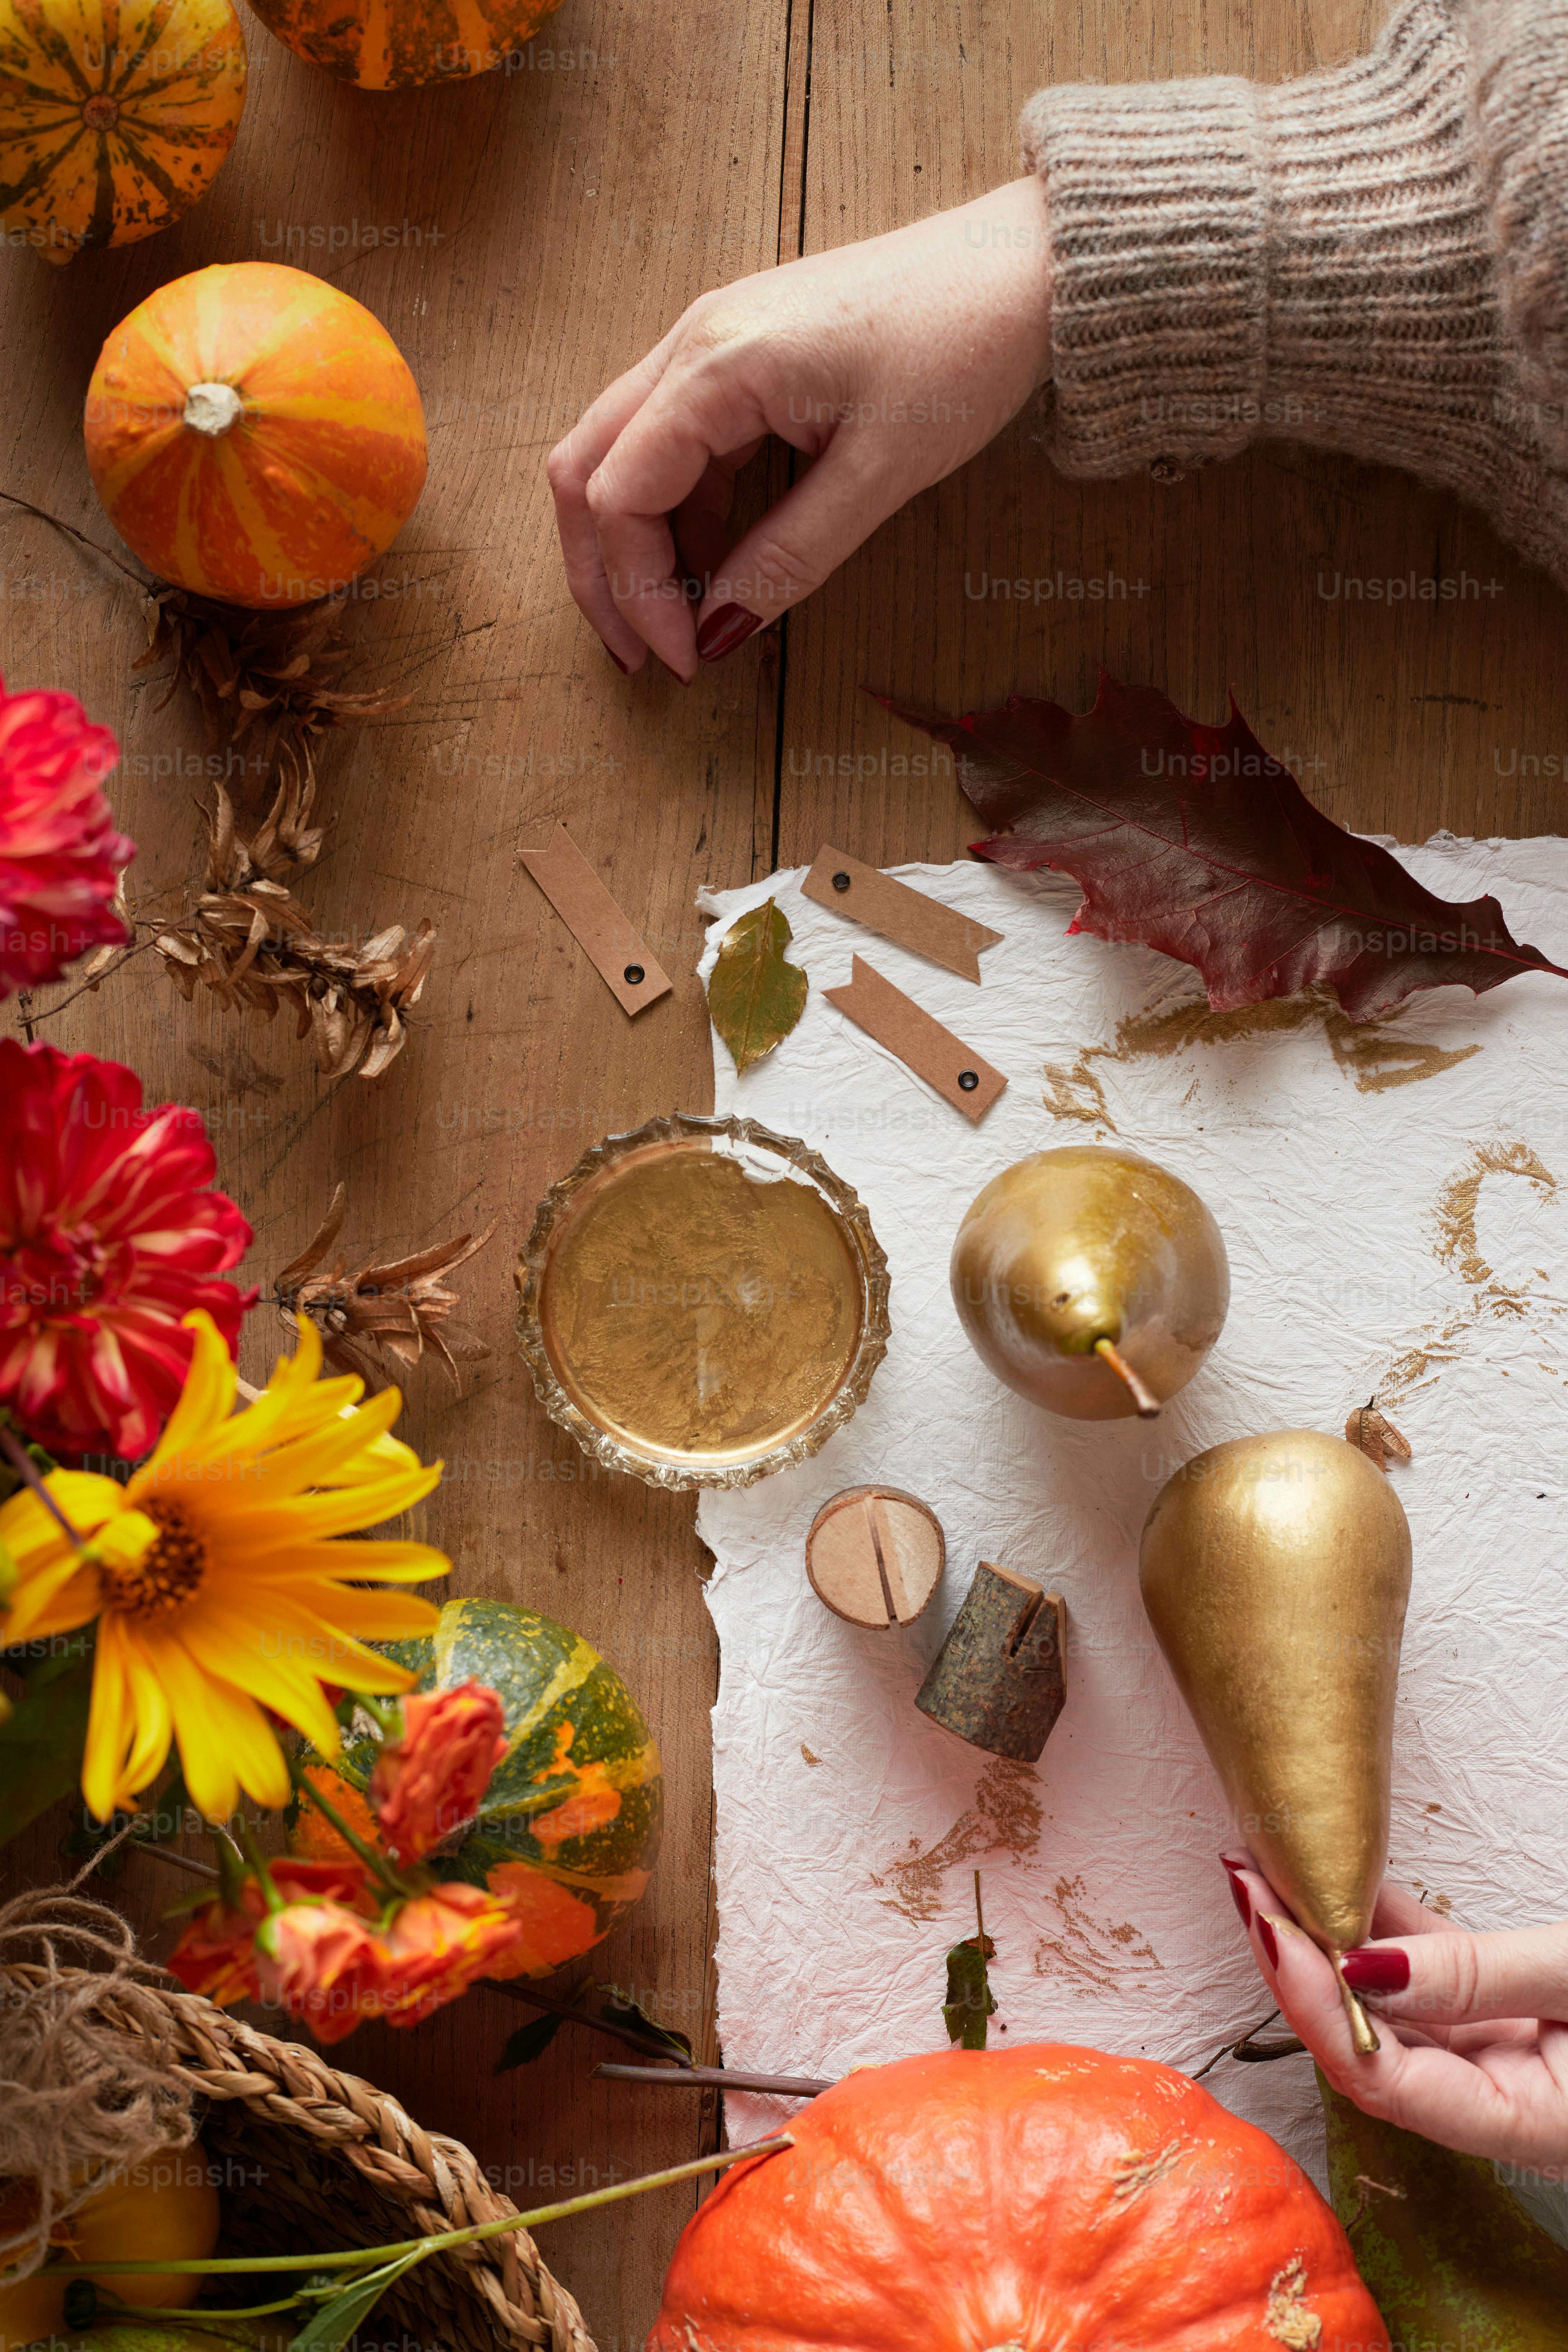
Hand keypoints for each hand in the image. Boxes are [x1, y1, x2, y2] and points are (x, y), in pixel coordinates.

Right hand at [546, 179, 1051, 679]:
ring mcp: (709, 342)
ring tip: (682, 621)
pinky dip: (679, 512)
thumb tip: (719, 632)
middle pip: (586, 468)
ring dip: (635, 544)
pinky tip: (717, 564)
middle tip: (640, 655)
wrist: (1020, 268)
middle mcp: (692, 342)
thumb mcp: (880, 473)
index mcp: (716, 364)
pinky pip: (675, 441)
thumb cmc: (962, 346)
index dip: (637, 592)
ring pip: (621, 454)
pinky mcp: (738, 356)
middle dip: (602, 573)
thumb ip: (790, 557)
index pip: (620, 494)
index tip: (683, 660)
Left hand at [1223, 1853, 1567, 2165]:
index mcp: (1521, 2125)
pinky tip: (1348, 1884)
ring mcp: (1501, 2061)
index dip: (1317, 2005)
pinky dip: (1388, 1932)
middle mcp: (1498, 2103)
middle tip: (1249, 1887)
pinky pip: (1433, 1980)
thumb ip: (1482, 1979)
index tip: (1272, 1930)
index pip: (1382, 2079)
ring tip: (1274, 1873)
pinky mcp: (1511, 2021)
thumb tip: (1368, 1966)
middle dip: (1297, 1966)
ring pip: (1392, 2010)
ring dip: (1332, 1942)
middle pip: (1368, 2046)